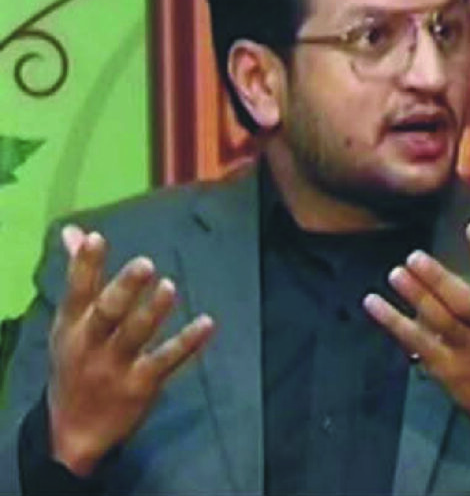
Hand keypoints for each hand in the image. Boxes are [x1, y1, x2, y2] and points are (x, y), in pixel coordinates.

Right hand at [47, 226, 214, 475]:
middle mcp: (91, 344)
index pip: (77, 291)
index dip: (85, 264)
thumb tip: (74, 230)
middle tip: (145, 264)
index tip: (97, 238)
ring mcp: (116, 367)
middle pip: (106, 314)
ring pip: (135, 337)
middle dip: (124, 289)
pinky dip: (188, 342)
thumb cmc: (76, 362)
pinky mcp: (142, 385)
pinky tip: (207, 323)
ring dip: (153, 312)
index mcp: (72, 325)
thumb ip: (81, 276)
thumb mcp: (69, 322)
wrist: (74, 431)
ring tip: (170, 287)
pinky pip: (167, 360)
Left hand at [363, 211, 469, 447]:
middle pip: (466, 304)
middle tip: (414, 256)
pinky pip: (417, 342)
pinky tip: (372, 302)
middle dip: (440, 281)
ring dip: (416, 298)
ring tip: (395, 273)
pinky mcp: (445, 367)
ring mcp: (467, 349)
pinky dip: (393, 322)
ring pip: (441, 323)